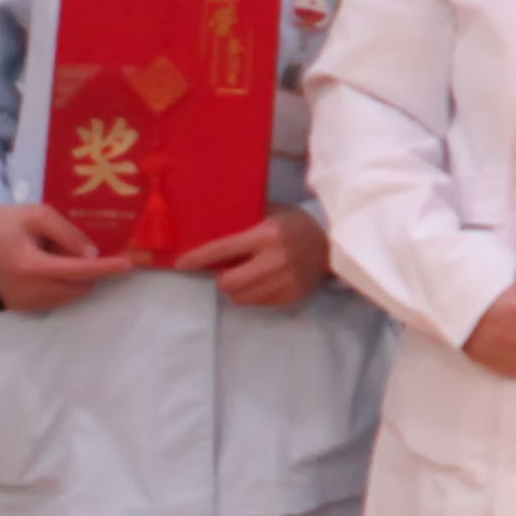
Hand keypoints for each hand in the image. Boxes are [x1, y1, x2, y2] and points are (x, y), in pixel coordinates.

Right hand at [0, 198, 135, 318]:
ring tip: (57, 255)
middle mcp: (26, 290)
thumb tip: (92, 254)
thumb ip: (68, 233)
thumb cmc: (10, 220)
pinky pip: (56, 299)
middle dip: (90, 270)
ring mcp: (22, 303)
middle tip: (77, 247)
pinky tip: (48, 267)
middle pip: (78, 287)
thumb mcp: (40, 214)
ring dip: (76, 279)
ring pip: (70, 296)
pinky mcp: (20, 307)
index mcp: (29, 266)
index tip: (129, 263)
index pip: (77, 271)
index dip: (105, 267)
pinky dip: (62, 285)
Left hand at [188, 206, 331, 313]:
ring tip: (245, 276)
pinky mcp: (292, 295)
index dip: (199, 258)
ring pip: (242, 297)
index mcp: (267, 235)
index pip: (223, 249)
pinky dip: (254, 294)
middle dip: (221, 278)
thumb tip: (209, 229)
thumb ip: (245, 221)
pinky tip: (263, 281)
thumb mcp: (273, 212)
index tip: (181, 263)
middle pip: (229, 282)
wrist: (334, 244)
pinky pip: (259, 303)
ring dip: (236, 289)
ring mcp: (285, 281)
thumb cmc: (296, 224)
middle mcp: (276, 260)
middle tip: (225, 271)